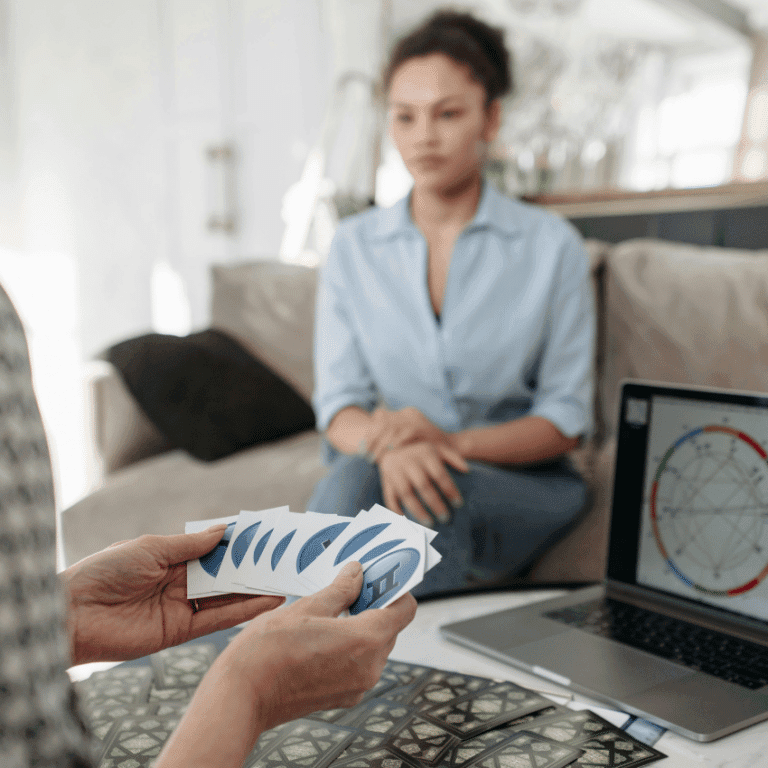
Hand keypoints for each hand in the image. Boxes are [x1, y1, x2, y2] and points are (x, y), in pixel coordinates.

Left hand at [65, 526, 284, 664]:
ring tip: (284, 581)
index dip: (236, 542)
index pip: (211, 548)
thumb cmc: (105, 572)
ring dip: (254, 589)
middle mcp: (178, 581)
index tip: (265, 535)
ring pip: (226, 596)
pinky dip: (242, 610)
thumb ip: (190, 545)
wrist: (73, 615)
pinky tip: (265, 601)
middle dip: (251, 565)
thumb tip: (223, 531)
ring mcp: (181, 606)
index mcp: (169, 557)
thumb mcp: (151, 548)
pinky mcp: (180, 631)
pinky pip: (218, 620)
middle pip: (223, 572)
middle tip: (283, 559)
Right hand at [155, 562, 416, 767]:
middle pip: (389, 627)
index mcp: (367, 640)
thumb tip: (357, 573)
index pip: (404, 608)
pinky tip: (321, 635)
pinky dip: (348, 647)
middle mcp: (370, 667)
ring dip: (359, 625)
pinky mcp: (343, 696)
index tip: (378, 575)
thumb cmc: (269, 651)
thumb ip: (340, 590)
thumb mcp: (307, 606)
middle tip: (349, 585)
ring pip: (373, 646)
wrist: (242, 696)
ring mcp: (357, 686)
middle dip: (373, 604)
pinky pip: (358, 664)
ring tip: (329, 609)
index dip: (394, 588)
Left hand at [367, 406, 454, 461]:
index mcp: (404, 414)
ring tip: (375, 458)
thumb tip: (366, 443)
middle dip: (373, 439)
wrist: (453, 450)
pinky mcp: (424, 428)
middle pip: (383, 422)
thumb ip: (390, 438)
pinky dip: (396, 444)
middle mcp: (409, 413)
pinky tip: (389, 454)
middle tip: (365, 455)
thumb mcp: (407, 442)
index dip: (370, 431)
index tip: (363, 447)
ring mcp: (417, 419)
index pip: (380, 416)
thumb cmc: (427, 450)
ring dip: (381, 445)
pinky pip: (406, 434)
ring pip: (392, 428)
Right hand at [379, 441, 468, 525]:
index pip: (439, 474)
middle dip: (435, 503)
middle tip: (446, 518)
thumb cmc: (421, 452)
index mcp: (424, 453)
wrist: (392, 446)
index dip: (449, 489)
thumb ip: (453, 456)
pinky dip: (397, 511)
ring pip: (406, 494)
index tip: (458, 504)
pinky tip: (408, 522)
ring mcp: (394, 471)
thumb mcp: (437, 448)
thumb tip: (466, 470)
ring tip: (430, 524)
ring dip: (418, 510)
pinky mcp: (385, 481)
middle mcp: (408, 461)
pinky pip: (390, 498)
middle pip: (423, 485)